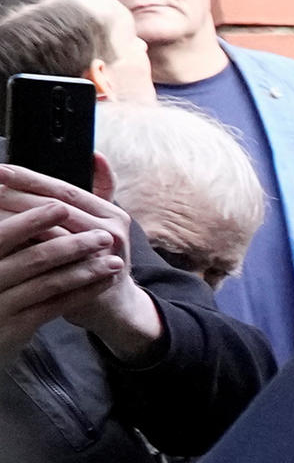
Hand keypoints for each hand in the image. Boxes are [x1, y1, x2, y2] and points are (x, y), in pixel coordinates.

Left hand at [0, 163, 160, 356]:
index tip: (0, 170)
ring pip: (52, 231)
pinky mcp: (89, 277)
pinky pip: (50, 260)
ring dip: (17, 220)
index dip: (29, 178)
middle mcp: (111, 231)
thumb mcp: (102, 222)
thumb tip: (97, 156)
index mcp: (110, 212)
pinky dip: (25, 248)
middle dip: (17, 195)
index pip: (63, 188)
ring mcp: (102, 255)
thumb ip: (100, 190)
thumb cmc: (97, 260)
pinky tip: (4, 242)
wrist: (113, 305)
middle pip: (56, 206)